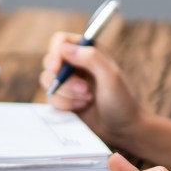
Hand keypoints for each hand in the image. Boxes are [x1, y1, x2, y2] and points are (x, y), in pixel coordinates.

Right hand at [39, 32, 141, 147]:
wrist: (122, 129)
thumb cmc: (121, 101)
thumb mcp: (110, 77)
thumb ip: (91, 58)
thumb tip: (65, 48)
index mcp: (88, 50)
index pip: (61, 40)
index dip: (56, 53)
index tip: (58, 68)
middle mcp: (76, 63)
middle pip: (50, 61)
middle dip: (64, 80)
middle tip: (84, 89)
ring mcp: (68, 81)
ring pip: (47, 80)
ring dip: (66, 93)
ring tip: (87, 99)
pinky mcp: (63, 98)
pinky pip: (50, 97)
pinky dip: (64, 104)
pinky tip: (81, 106)